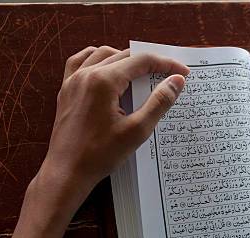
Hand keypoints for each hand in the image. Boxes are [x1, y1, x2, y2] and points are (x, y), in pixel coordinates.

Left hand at [37, 46, 188, 210]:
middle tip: (167, 75)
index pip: (141, 61)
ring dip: (125, 58)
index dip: (166, 64)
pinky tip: (108, 69)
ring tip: (142, 73)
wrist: (67, 171)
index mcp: (104, 81)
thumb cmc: (100, 155)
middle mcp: (86, 74)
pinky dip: (98, 59)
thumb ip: (159, 102)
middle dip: (149, 62)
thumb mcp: (137, 130)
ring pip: (103, 54)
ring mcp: (73, 81)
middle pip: (124, 55)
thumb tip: (176, 81)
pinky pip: (81, 61)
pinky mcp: (66, 90)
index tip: (182, 72)